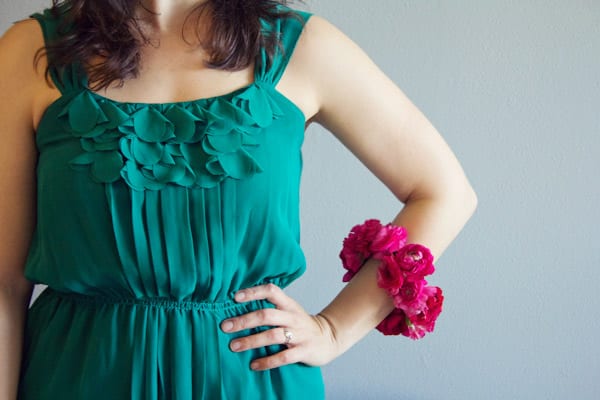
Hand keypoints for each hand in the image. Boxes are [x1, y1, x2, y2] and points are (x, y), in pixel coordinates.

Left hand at [220, 283, 340, 370]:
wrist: (328, 338)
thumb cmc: (301, 325)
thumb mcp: (289, 311)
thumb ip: (271, 308)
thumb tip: (239, 307)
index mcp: (289, 305)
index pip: (271, 291)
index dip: (254, 292)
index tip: (235, 297)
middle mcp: (293, 317)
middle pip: (267, 315)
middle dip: (245, 321)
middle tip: (226, 326)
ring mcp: (300, 334)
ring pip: (273, 336)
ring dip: (251, 341)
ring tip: (234, 346)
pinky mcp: (304, 351)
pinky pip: (284, 357)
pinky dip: (267, 361)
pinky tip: (254, 365)